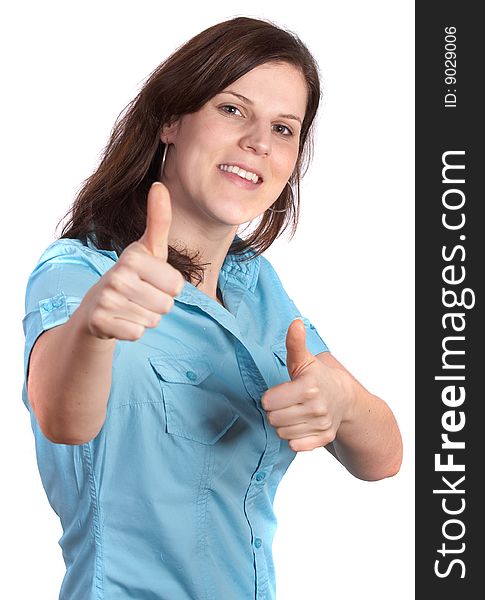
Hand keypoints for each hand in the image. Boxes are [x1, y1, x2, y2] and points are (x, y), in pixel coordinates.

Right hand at [81, 182, 184, 340]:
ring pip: (153, 320)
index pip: (177, 285)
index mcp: (134, 256)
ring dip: (146, 317)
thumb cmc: (132, 275)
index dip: (169, 287)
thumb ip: (158, 219)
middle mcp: (117, 275)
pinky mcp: (100, 322)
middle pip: (167, 305)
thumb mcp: (148, 248)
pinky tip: (122, 319)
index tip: (151, 280)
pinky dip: (133, 330)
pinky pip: (137, 333)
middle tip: (141, 296)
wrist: (96, 305)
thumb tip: (160, 185)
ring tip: (131, 306)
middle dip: (158, 304)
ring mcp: (107, 299)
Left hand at [261, 319, 351, 451]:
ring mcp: (321, 424)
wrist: (344, 398)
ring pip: (282, 433)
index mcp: (308, 386)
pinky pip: (295, 445)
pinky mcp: (323, 438)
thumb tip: (296, 323)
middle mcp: (316, 407)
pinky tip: (300, 425)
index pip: (269, 402)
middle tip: (286, 403)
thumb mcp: (304, 359)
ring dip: (283, 424)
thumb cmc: (317, 377)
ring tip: (293, 412)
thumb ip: (295, 343)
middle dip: (275, 411)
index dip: (270, 397)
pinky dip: (294, 438)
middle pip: (273, 419)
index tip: (279, 392)